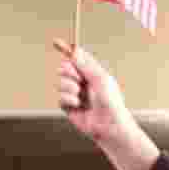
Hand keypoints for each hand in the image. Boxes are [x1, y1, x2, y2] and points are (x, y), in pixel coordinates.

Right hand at [54, 39, 159, 169]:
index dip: (67, 50)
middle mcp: (83, 83)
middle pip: (64, 68)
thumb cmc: (111, 103)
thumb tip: (75, 50)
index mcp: (92, 73)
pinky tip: (78, 105)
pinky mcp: (69, 107)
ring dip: (69, 87)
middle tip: (79, 79)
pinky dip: (68, 100)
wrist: (109, 127)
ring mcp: (75, 94)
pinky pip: (60, 97)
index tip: (56, 42)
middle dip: (68, 72)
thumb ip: (85, 65)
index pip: (77, 58)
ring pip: (60, 82)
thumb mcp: (100, 79)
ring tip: (80, 96)